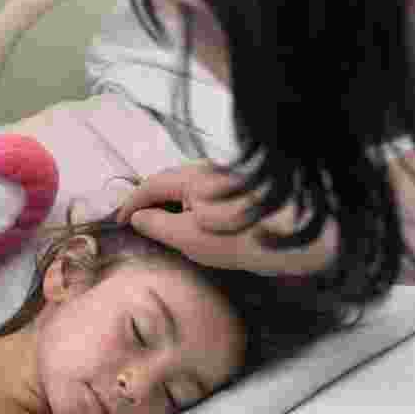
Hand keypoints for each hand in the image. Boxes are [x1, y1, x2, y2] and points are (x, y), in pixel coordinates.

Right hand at [116, 161, 338, 276]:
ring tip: (160, 225)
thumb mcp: (190, 238)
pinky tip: (192, 223)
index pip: (151, 184)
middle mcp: (209, 171)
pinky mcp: (241, 191)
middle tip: (136, 222)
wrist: (295, 242)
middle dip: (149, 198)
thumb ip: (158, 225)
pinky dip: (188, 205)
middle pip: (169, 180)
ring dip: (169, 202)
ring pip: (187, 186)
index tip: (119, 221)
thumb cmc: (240, 242)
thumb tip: (138, 216)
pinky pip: (204, 193)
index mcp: (193, 178)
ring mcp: (226, 179)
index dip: (131, 202)